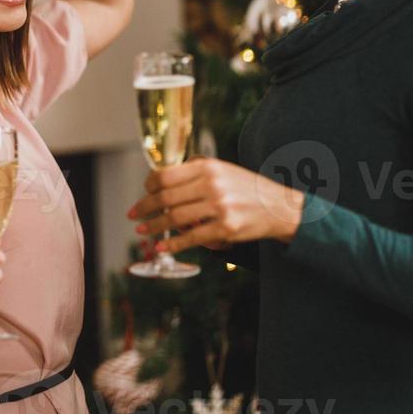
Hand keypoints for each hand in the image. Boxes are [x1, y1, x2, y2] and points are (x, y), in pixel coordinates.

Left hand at [126, 157, 305, 253]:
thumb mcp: (222, 169)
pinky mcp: (226, 228)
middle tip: (132, 214)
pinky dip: (173, 243)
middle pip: (166, 198)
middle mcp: (212, 185)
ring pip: (175, 218)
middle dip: (144, 208)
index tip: (143, 193)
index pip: (165, 176)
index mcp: (208, 167)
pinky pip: (192, 237)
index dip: (148, 186)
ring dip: (154, 227)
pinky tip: (161, 246)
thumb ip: (195, 171)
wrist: (280, 207)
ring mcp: (220, 207)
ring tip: (142, 231)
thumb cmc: (246, 188)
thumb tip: (160, 177)